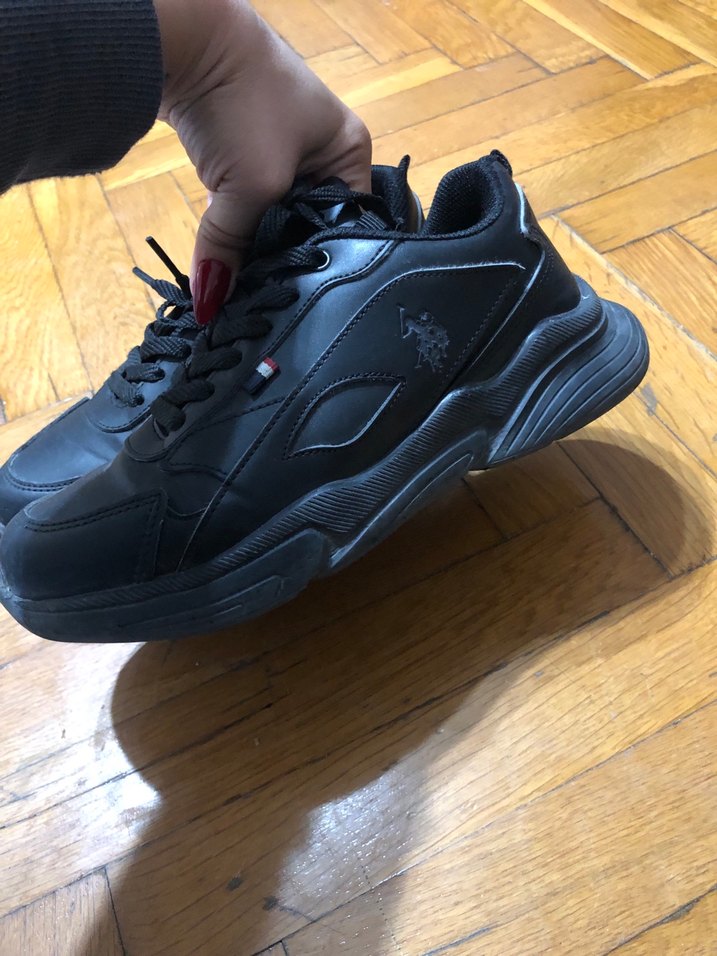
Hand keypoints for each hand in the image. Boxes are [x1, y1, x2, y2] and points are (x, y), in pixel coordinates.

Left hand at [154, 0, 371, 324]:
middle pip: (309, 225)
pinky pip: (248, 202)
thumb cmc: (243, 101)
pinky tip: (227, 254)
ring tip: (247, 284)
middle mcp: (324, 152)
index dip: (323, 261)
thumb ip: (232, 248)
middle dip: (284, 256)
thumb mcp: (251, 184)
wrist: (183, 37)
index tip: (297, 297)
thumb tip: (210, 306)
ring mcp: (283, 149)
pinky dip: (236, 225)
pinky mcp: (244, 149)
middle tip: (268, 299)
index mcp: (351, 153)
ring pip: (275, 217)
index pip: (349, 225)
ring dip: (257, 243)